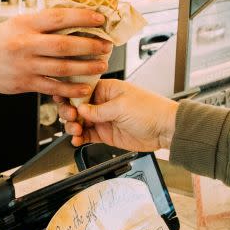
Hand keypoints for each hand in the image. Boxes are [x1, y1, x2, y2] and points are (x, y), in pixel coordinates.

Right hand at [0, 8, 111, 98]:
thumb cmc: (0, 39)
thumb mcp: (19, 23)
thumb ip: (43, 23)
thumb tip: (76, 18)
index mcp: (25, 24)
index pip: (59, 18)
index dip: (82, 18)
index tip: (100, 19)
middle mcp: (25, 44)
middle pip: (64, 45)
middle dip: (90, 46)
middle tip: (107, 46)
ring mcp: (24, 66)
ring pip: (62, 68)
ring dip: (86, 68)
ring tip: (102, 65)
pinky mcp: (24, 84)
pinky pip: (52, 87)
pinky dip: (71, 89)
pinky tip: (85, 87)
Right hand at [55, 80, 177, 150]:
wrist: (165, 130)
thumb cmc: (150, 110)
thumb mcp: (122, 107)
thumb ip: (99, 110)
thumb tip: (80, 109)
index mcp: (107, 89)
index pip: (81, 90)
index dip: (70, 95)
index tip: (63, 101)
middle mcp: (103, 103)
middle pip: (77, 107)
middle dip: (70, 112)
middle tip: (72, 118)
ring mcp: (103, 119)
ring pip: (80, 122)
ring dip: (73, 126)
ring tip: (76, 131)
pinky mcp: (106, 134)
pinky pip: (87, 136)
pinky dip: (80, 138)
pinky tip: (77, 140)